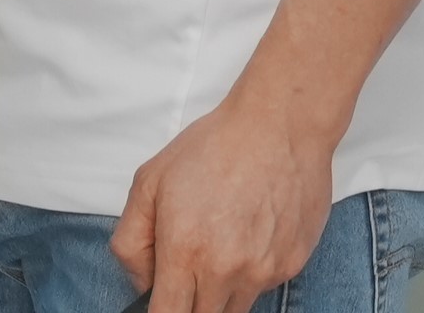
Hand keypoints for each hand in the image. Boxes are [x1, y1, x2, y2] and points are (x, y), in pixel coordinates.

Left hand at [108, 96, 333, 312]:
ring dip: (219, 290)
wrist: (279, 127)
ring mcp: (263, 273)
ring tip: (219, 242)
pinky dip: (249, 273)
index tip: (158, 303)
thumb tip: (142, 282)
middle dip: (188, 301)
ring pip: (233, 308)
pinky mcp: (291, 267)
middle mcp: (226, 271)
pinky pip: (262, 288)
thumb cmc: (212, 147)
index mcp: (185, 251)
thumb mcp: (148, 182)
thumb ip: (132, 240)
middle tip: (186, 262)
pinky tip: (248, 233)